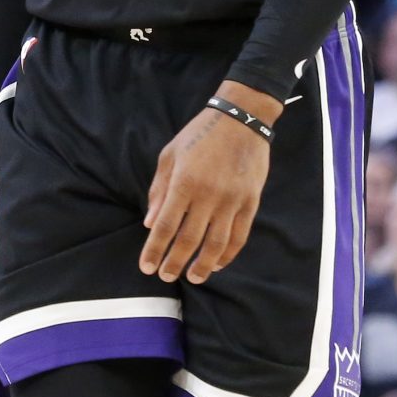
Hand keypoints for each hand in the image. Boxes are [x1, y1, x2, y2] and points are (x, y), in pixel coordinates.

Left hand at [140, 99, 272, 284]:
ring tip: (193, 278)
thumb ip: (159, 190)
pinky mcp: (250, 202)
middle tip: (165, 276)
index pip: (165, 226)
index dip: (154, 250)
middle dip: (175, 262)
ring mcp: (232, 200)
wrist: (241, 119)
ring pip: (216, 244)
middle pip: (189, 240)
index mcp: (184, 182)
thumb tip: (149, 222)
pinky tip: (217, 263)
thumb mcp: (170, 155)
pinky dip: (228, 254)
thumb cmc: (199, 135)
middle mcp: (208, 195)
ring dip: (203, 265)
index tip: (146, 267)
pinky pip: (239, 236)